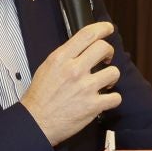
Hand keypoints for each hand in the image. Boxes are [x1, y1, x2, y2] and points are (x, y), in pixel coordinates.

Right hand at [20, 22, 120, 146]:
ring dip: (111, 77)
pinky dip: (112, 99)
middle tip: (106, 59)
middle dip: (109, 52)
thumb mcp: (47, 68)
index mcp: (61, 58)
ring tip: (104, 83)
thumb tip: (82, 48)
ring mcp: (85, 88)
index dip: (102, 28)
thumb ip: (65, 57)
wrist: (36, 122)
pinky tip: (104, 99)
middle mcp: (74, 70)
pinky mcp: (93, 106)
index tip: (108, 29)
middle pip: (104, 48)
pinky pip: (115, 97)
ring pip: (114, 72)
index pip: (87, 34)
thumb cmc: (40, 97)